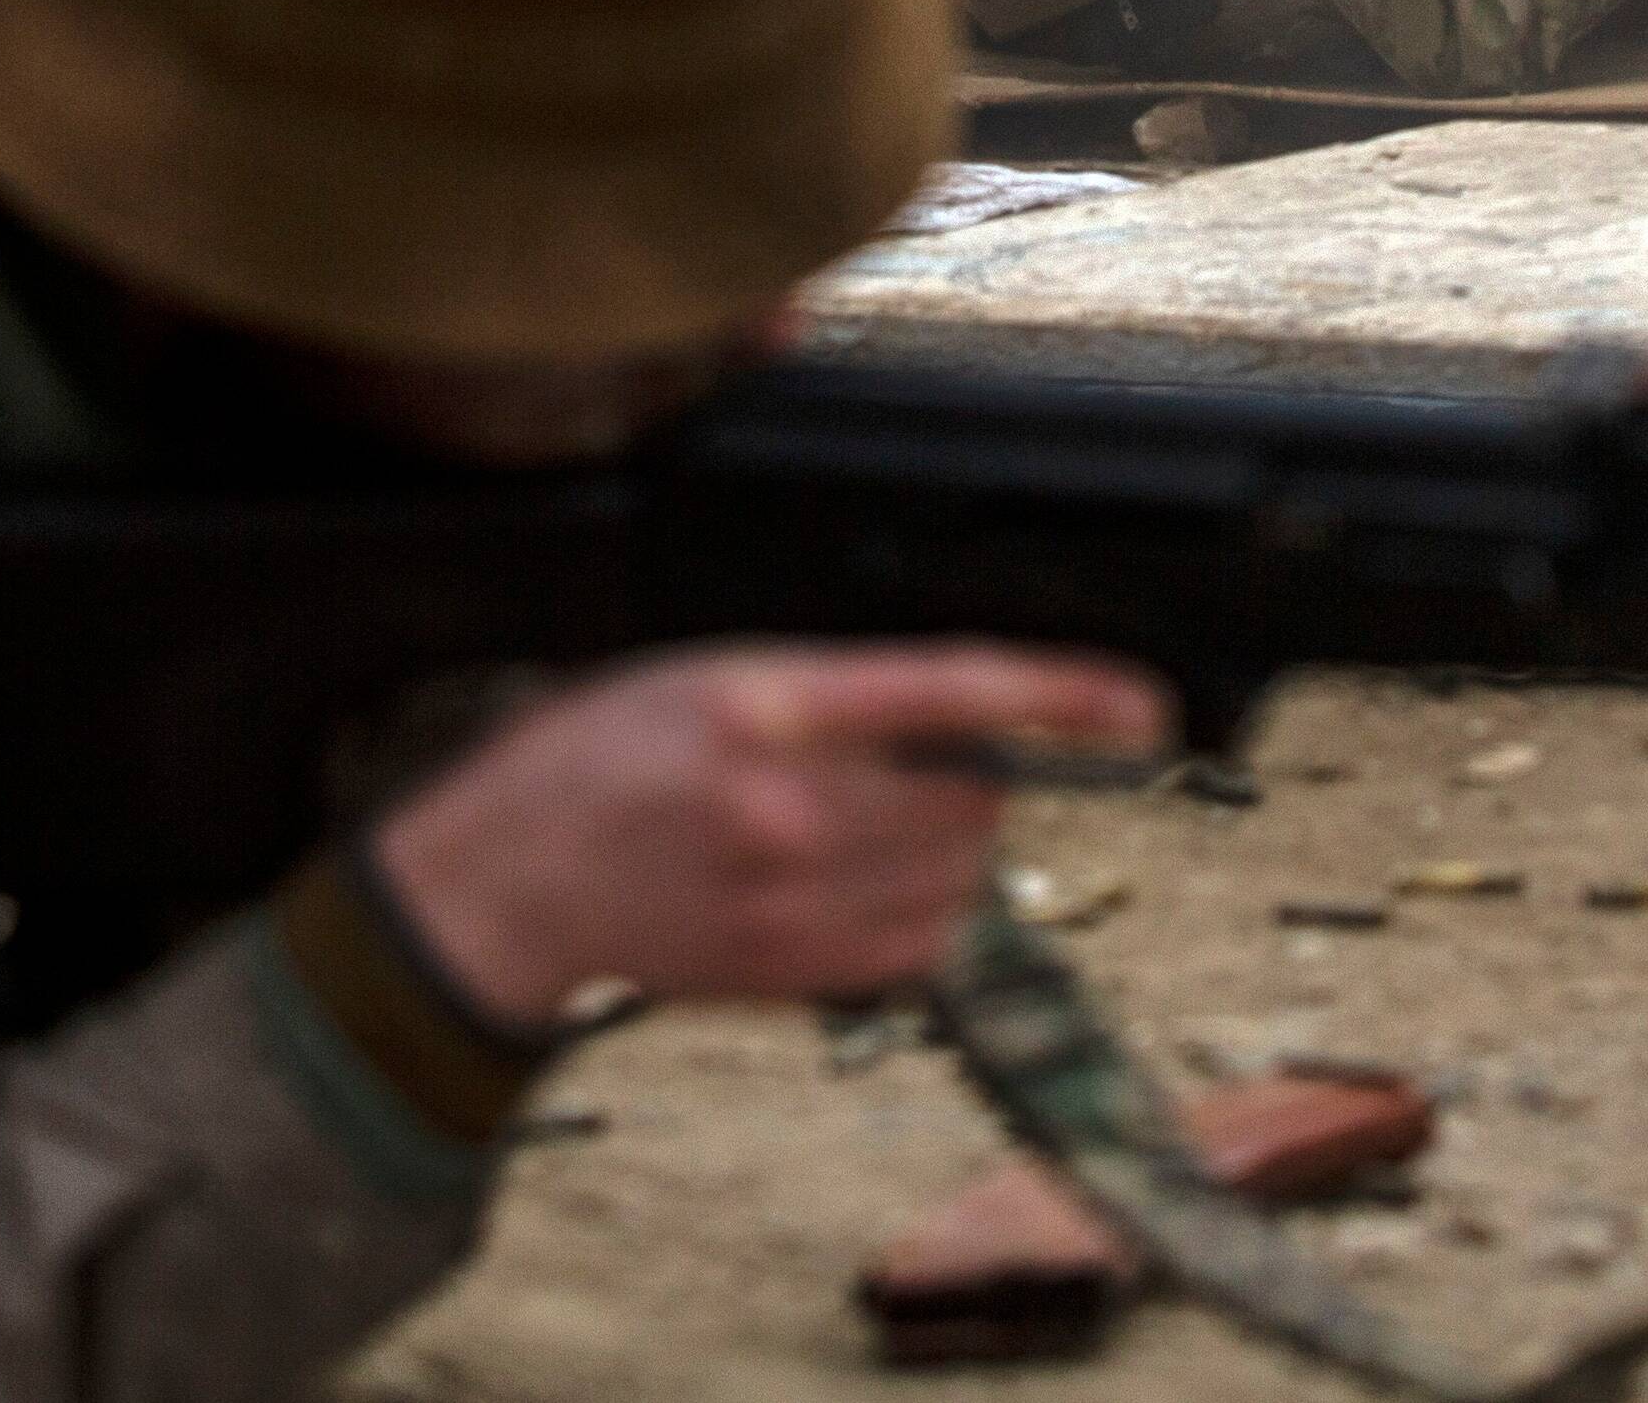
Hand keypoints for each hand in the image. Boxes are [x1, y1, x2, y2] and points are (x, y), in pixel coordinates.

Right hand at [374, 643, 1168, 1028]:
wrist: (510, 883)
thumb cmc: (595, 761)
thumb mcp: (707, 675)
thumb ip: (832, 694)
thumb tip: (951, 718)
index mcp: (766, 707)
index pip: (952, 691)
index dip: (1060, 696)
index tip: (1137, 704)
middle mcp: (792, 808)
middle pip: (971, 793)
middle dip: (979, 770)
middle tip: (926, 760)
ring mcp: (794, 902)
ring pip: (958, 873)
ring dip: (956, 843)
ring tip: (880, 821)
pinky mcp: (793, 973)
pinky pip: (918, 943)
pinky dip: (922, 907)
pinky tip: (864, 879)